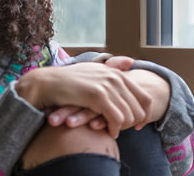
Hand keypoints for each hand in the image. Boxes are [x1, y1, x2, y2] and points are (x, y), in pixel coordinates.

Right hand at [15, 62, 149, 137]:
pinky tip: (109, 132)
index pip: (145, 97)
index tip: (139, 126)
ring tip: (113, 132)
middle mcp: (116, 78)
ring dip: (123, 128)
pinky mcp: (98, 96)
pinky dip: (114, 129)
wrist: (48, 83)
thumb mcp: (94, 70)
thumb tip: (130, 62)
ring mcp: (107, 86)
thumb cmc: (70, 80)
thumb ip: (113, 67)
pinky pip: (116, 119)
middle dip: (134, 124)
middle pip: (140, 109)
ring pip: (129, 116)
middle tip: (124, 131)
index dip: (145, 114)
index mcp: (117, 73)